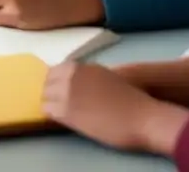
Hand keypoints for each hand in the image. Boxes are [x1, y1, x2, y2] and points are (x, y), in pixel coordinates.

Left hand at [42, 62, 188, 155]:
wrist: (143, 118)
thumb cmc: (132, 101)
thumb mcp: (107, 79)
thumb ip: (88, 78)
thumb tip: (77, 85)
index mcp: (81, 66)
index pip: (54, 70)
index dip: (57, 82)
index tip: (61, 91)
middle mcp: (71, 75)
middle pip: (46, 82)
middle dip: (51, 92)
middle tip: (60, 103)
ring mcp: (66, 92)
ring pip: (45, 96)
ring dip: (51, 103)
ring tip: (63, 113)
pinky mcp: (66, 111)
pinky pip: (48, 111)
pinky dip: (53, 115)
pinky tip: (64, 120)